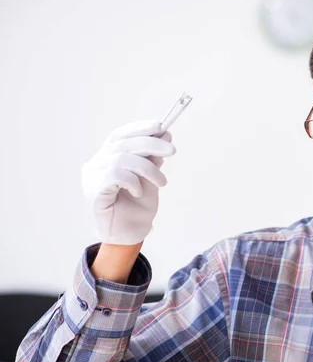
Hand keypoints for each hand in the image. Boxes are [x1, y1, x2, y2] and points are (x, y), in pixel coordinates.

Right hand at [81, 120, 175, 244]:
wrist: (130, 234)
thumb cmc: (137, 207)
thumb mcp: (150, 177)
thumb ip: (151, 158)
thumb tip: (163, 135)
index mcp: (107, 157)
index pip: (120, 135)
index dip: (139, 128)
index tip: (161, 127)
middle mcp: (96, 164)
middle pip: (123, 143)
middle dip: (151, 144)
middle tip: (172, 150)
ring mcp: (92, 177)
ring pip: (122, 157)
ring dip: (148, 168)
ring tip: (162, 182)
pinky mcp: (94, 191)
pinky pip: (116, 174)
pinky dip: (133, 181)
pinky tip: (138, 192)